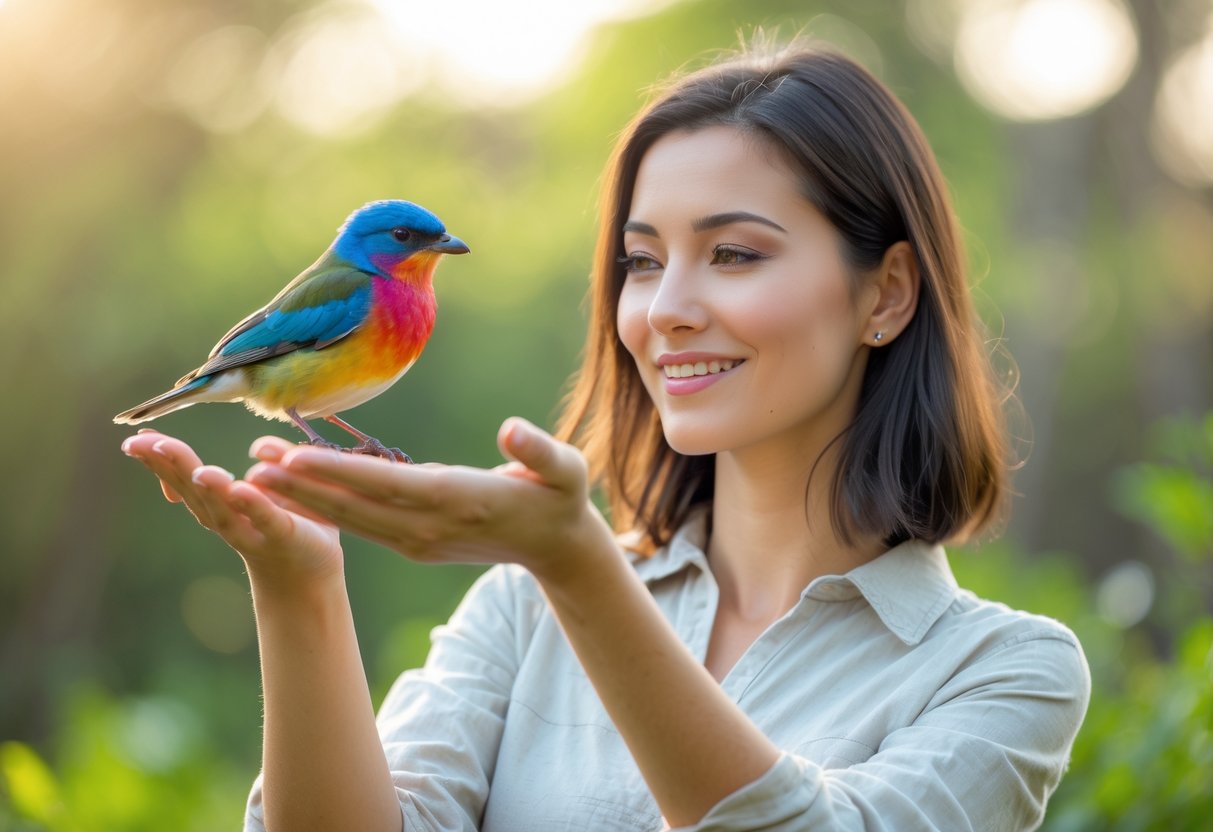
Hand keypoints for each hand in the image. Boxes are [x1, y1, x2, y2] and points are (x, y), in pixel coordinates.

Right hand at [121, 430, 342, 586]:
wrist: (307, 572)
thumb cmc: (285, 523)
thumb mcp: (271, 489)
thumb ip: (267, 463)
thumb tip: (257, 448)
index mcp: (215, 503)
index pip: (182, 478)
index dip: (157, 460)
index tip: (135, 439)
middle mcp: (224, 518)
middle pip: (193, 490)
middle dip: (169, 466)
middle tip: (142, 443)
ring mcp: (251, 530)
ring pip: (224, 509)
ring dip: (211, 489)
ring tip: (199, 469)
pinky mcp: (282, 535)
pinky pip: (266, 519)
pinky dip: (253, 505)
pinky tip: (241, 490)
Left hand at [244, 418, 617, 584]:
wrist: (556, 547)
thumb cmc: (561, 497)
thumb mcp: (565, 470)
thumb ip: (539, 451)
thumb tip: (511, 432)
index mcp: (457, 500)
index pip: (387, 483)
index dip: (339, 471)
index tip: (294, 455)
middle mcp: (428, 526)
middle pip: (355, 504)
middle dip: (302, 483)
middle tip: (254, 458)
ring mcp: (417, 539)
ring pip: (350, 518)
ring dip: (303, 497)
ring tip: (257, 472)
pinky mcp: (412, 542)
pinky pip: (359, 525)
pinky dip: (323, 509)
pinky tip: (293, 492)